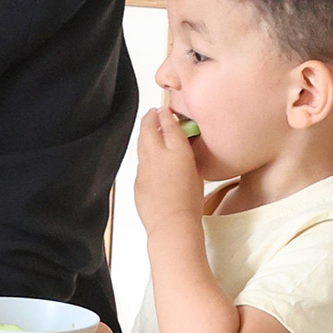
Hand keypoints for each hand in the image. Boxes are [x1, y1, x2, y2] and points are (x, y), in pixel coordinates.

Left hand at [134, 107, 204, 237]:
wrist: (172, 223)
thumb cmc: (190, 202)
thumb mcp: (196, 173)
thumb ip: (185, 157)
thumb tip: (178, 149)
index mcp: (176, 152)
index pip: (169, 125)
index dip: (166, 115)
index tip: (165, 109)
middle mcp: (156, 156)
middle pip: (149, 129)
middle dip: (150, 118)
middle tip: (153, 113)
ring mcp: (143, 168)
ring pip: (141, 145)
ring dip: (145, 136)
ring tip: (150, 131)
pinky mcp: (136, 180)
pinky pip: (140, 164)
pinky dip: (144, 156)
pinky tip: (150, 159)